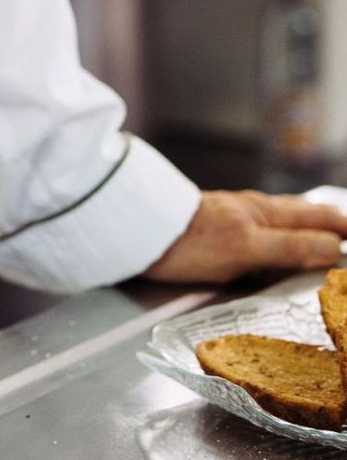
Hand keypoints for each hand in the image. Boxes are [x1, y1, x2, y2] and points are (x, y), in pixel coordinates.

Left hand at [142, 189, 346, 283]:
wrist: (133, 230)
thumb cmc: (186, 242)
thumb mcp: (246, 249)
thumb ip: (290, 247)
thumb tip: (333, 249)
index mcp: (265, 215)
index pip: (320, 223)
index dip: (344, 233)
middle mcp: (255, 210)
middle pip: (306, 214)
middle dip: (335, 223)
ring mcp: (237, 214)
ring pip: (287, 215)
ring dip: (313, 221)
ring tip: (332, 230)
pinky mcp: (220, 222)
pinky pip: (267, 222)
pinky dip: (289, 225)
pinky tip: (284, 231)